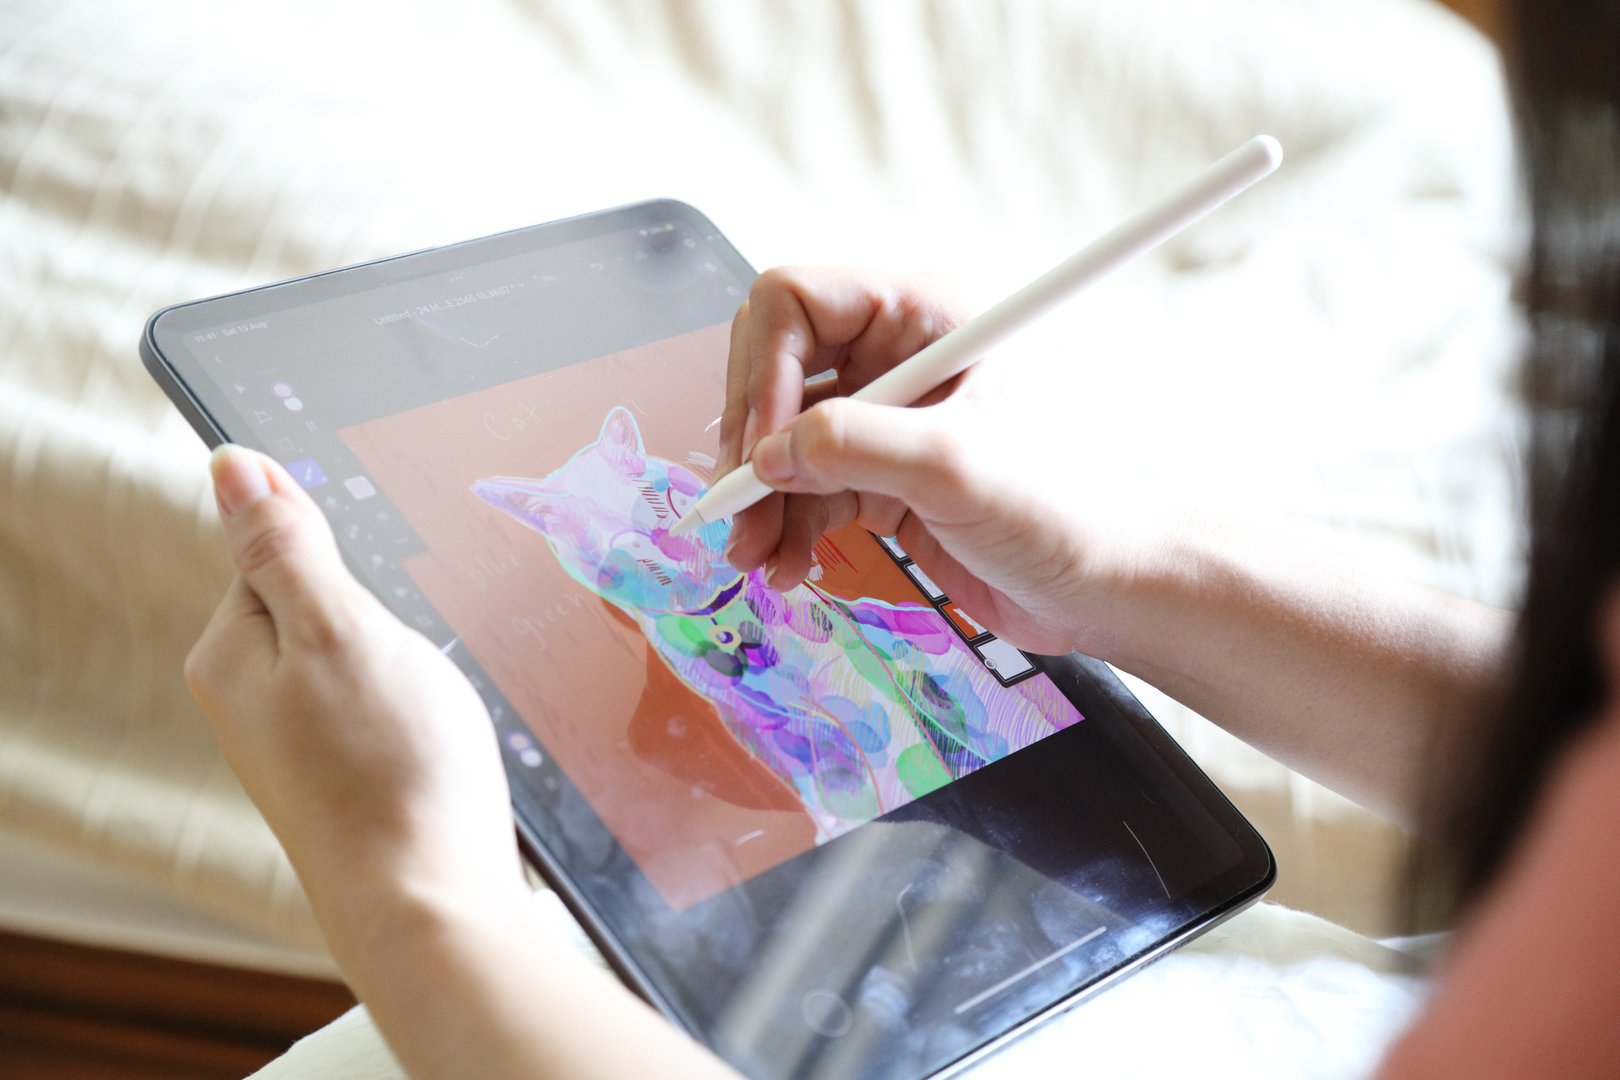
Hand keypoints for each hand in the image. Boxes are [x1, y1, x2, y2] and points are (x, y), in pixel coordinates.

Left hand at [185, 446, 525, 943]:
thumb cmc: (389, 769)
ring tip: (431, 701)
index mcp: (231, 653)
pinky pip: (382, 698)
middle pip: (323, 598)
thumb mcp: (338, 629)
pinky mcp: (348, 770)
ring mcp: (300, 739)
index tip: (388, 581)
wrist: (432, 902)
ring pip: (362, 649)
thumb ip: (286, 546)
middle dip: (384, 604)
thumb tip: (230, 465)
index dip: (342, 549)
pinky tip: (439, 730)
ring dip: (410, 654)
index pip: (273, 547)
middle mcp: (252, 697)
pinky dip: (418, 700)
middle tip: (417, 652)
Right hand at [718, 267, 1161, 656]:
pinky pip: (807, 488)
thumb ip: (856, 447)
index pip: (796, 302)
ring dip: (761, 497)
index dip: (763, 372)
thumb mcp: (957, 467)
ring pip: (783, 439)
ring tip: (757, 559)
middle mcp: (899, 355)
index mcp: (924, 315)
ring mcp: (890, 419)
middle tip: (739, 513)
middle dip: (749, 442)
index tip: (760, 452)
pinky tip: (786, 565)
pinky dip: (786, 525)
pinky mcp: (886, 478)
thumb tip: (769, 453)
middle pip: (776, 371)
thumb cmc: (1071, 509)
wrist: (1117, 589)